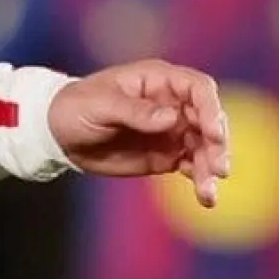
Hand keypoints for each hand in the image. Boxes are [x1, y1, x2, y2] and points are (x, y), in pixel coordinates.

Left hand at [48, 59, 229, 205]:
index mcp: (156, 80)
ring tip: (207, 193)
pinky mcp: (168, 154)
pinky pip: (194, 166)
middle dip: (218, 143)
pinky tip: (205, 198)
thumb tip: (171, 117)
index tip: (213, 134)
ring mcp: (172, 129)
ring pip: (206, 146)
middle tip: (217, 169)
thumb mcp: (100, 105)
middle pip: (209, 118)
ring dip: (213, 167)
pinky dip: (203, 180)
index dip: (211, 108)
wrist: (60, 134)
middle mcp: (171, 103)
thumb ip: (135, 111)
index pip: (197, 88)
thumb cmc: (76, 107)